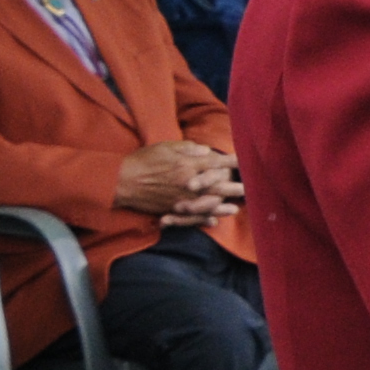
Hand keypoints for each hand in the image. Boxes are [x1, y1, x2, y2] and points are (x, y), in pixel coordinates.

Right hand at [115, 140, 238, 223]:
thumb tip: (206, 151)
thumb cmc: (143, 160)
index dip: (231, 162)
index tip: (244, 162)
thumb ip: (188, 148)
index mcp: (188, 165)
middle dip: (234, 187)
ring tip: (236, 209)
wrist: (121, 181)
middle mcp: (188, 183)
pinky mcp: (172, 210)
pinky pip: (191, 217)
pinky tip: (214, 222)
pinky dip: (203, 219)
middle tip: (249, 189)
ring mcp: (181, 199)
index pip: (215, 163)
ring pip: (207, 205)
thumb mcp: (165, 147)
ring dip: (223, 207)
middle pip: (217, 186)